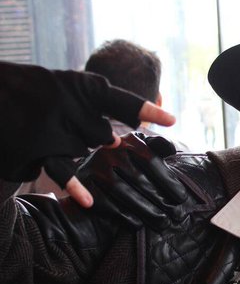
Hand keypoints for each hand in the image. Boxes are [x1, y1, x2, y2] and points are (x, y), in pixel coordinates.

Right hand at [0, 62, 174, 206]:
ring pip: (81, 151)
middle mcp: (69, 104)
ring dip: (68, 147)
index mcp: (80, 84)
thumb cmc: (24, 88)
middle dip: (92, 137)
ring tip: (42, 130)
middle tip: (71, 127)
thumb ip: (90, 105)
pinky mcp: (34, 148)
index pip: (121, 100)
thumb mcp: (58, 83)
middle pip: (101, 135)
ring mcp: (52, 127)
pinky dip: (75, 185)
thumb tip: (114, 140)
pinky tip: (90, 201)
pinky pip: (62, 170)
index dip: (148, 109)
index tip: (172, 121)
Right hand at [75, 132, 187, 230]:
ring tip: (163, 223)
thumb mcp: (138, 148)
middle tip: (177, 216)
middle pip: (140, 180)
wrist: (86, 175)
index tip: (182, 198)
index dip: (169, 181)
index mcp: (127, 141)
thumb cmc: (122, 162)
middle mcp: (110, 151)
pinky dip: (125, 216)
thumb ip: (156, 146)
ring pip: (126, 194)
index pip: (151, 162)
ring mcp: (95, 168)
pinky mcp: (85, 186)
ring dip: (147, 211)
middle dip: (162, 200)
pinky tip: (139, 224)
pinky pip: (108, 204)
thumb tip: (172, 149)